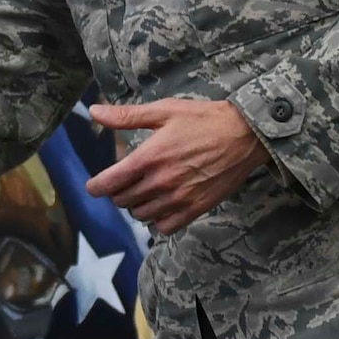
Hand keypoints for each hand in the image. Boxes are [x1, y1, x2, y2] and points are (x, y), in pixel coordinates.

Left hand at [86, 98, 269, 233]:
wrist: (245, 135)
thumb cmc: (204, 119)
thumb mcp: (164, 111)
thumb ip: (126, 116)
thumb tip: (94, 111)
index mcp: (150, 157)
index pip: (110, 182)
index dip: (95, 187)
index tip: (93, 186)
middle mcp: (161, 182)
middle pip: (123, 200)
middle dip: (118, 192)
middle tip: (125, 181)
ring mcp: (179, 198)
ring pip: (142, 215)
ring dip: (137, 205)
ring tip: (144, 191)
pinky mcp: (196, 209)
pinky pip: (165, 227)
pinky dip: (158, 220)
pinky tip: (162, 205)